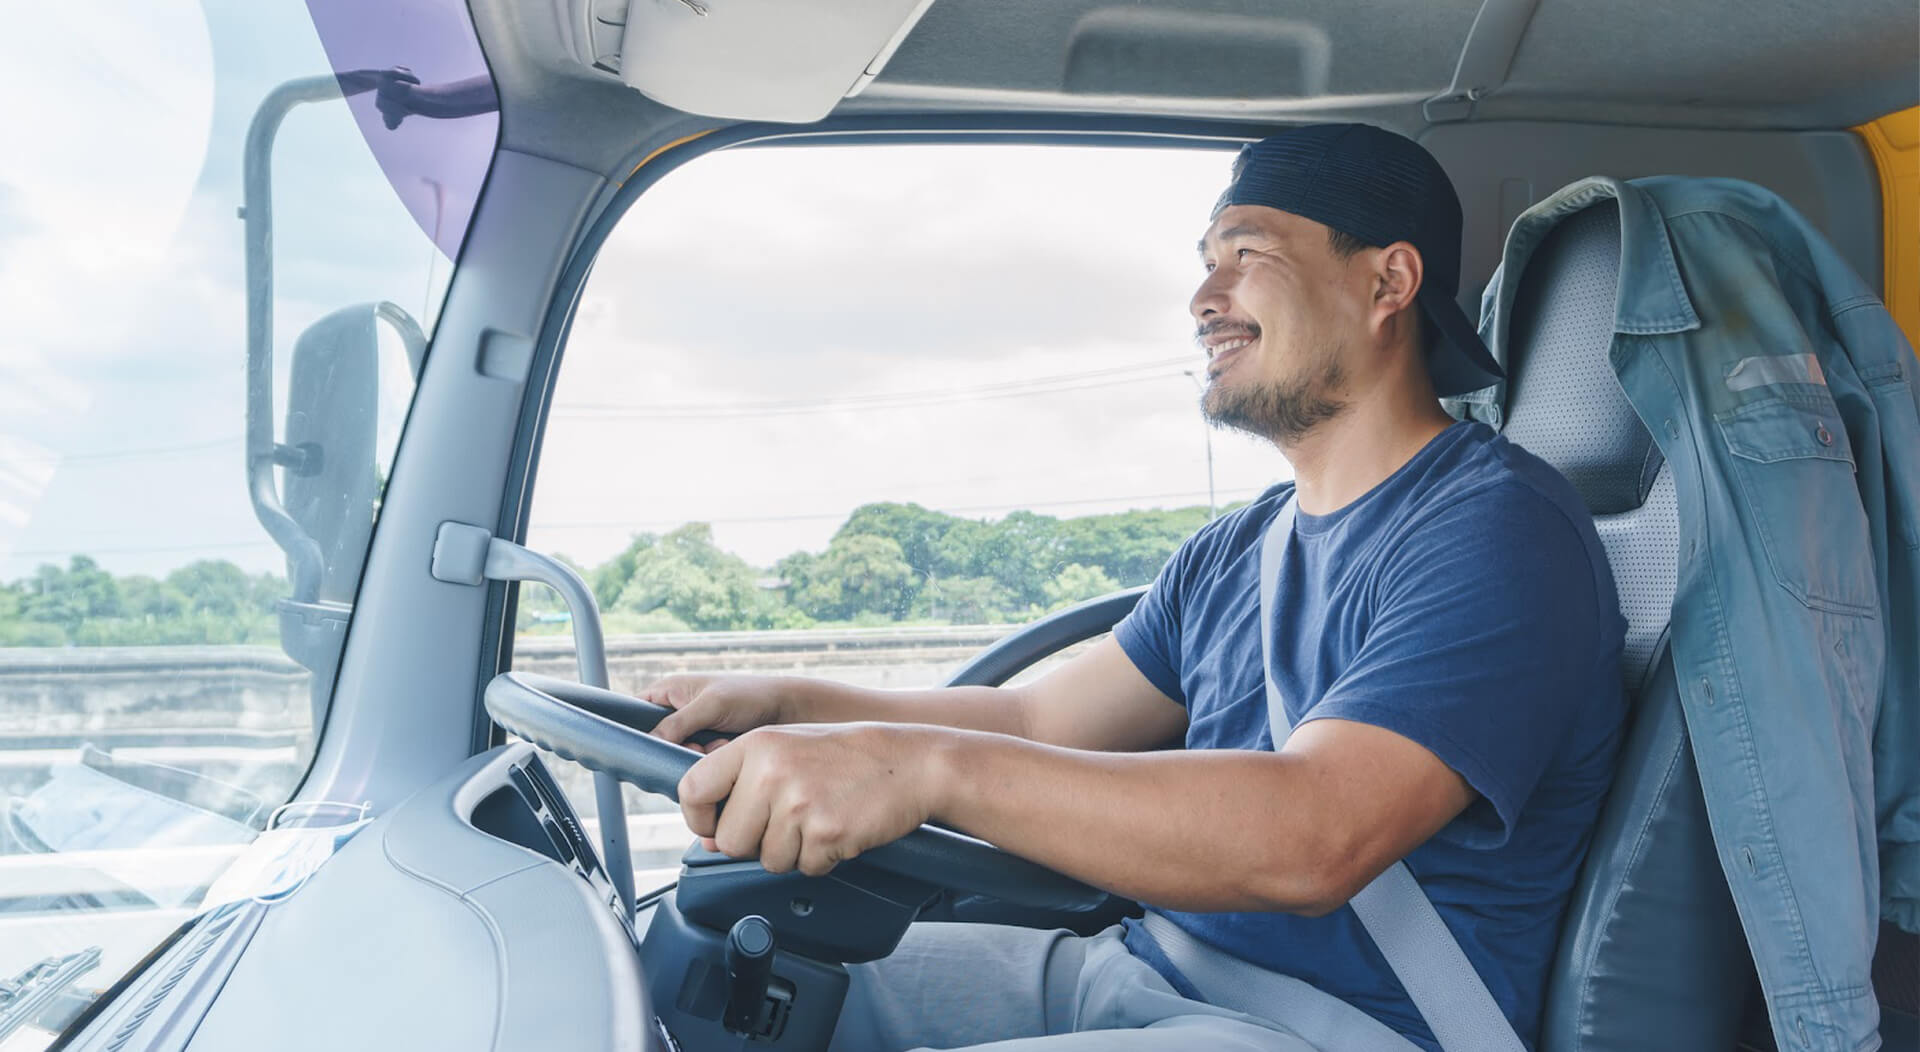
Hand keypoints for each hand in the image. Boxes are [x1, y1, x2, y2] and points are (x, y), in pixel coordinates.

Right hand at [642, 675, 793, 752]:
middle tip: (694, 746)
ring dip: (694, 758)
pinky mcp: (706, 753)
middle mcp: (676, 714)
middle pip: (653, 743)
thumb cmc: (751, 696)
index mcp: (669, 692)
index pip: (633, 713)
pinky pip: (694, 767)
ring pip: (674, 758)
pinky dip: (708, 764)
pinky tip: (724, 753)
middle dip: (673, 749)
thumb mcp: (711, 705)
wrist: (789, 713)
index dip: (632, 731)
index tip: (640, 747)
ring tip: (716, 745)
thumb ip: (678, 723)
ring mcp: (691, 735)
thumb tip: (650, 742)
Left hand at [677, 723, 940, 876]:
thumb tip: (710, 839)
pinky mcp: (826, 833)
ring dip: (792, 851)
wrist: (910, 763)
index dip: (699, 818)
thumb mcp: (787, 751)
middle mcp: (772, 771)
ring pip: (767, 860)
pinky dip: (822, 859)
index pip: (692, 789)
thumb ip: (743, 786)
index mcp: (756, 745)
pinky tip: (839, 829)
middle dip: (755, 844)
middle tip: (788, 822)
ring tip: (819, 819)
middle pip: (730, 840)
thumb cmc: (847, 758)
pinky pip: (805, 868)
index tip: (714, 827)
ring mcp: (799, 803)